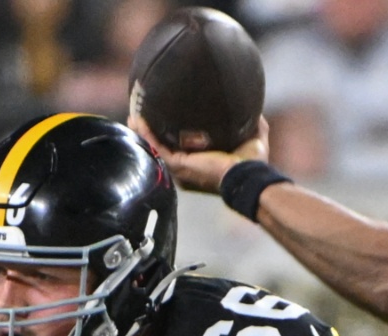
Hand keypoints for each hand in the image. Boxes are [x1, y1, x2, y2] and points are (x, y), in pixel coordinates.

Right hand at [127, 114, 270, 192]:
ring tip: (133, 115)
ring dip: (143, 132)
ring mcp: (181, 167)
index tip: (167, 116)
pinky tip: (136, 120)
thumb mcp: (252, 138)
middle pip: (164, 147)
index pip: (183, 146)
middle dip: (152, 132)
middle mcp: (189, 166)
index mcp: (203, 161)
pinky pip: (156, 148)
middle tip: (142, 115)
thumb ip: (252, 124)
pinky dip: (145, 134)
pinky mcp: (178, 164)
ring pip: (155, 147)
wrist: (247, 175)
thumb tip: (254, 108)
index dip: (174, 132)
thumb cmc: (251, 163)